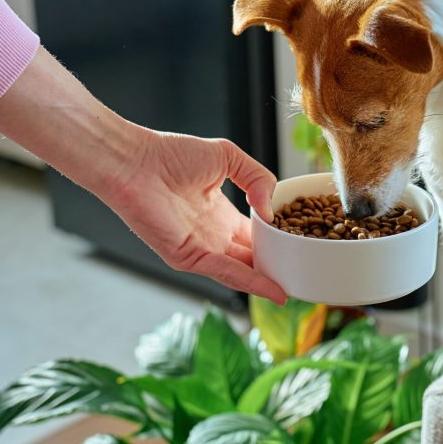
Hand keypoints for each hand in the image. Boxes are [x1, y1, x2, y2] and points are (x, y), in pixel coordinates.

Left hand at [0, 47, 285, 302]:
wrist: (135, 161)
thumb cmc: (169, 154)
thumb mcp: (228, 157)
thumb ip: (257, 176)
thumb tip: (271, 207)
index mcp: (219, 213)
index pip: (254, 234)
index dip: (277, 241)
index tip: (302, 246)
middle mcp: (211, 235)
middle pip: (251, 257)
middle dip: (277, 267)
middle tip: (308, 274)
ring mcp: (200, 248)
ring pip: (241, 271)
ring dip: (269, 281)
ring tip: (298, 289)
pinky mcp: (187, 257)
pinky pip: (224, 272)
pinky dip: (250, 282)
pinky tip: (273, 289)